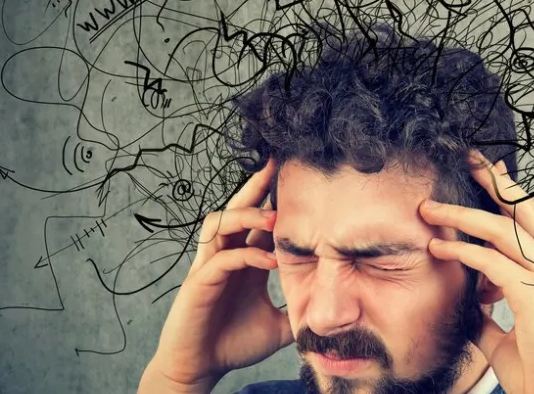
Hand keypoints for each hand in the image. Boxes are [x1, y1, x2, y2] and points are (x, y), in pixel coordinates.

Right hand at [145, 159, 293, 389]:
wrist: (201, 369)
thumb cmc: (235, 343)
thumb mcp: (280, 323)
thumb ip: (301, 308)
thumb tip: (335, 306)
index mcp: (245, 260)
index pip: (260, 220)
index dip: (275, 200)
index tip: (298, 178)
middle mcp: (226, 256)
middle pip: (236, 208)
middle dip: (255, 185)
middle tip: (276, 163)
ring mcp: (209, 268)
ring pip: (220, 223)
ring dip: (247, 216)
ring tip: (275, 218)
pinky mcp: (198, 285)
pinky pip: (221, 259)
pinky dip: (246, 255)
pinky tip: (269, 261)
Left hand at [419, 150, 533, 393]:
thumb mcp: (509, 337)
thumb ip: (492, 316)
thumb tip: (471, 306)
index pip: (533, 222)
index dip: (511, 195)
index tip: (491, 173)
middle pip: (525, 211)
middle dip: (496, 182)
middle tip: (471, 159)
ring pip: (502, 231)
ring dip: (462, 215)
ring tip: (430, 207)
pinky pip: (490, 263)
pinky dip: (461, 252)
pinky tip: (437, 247)